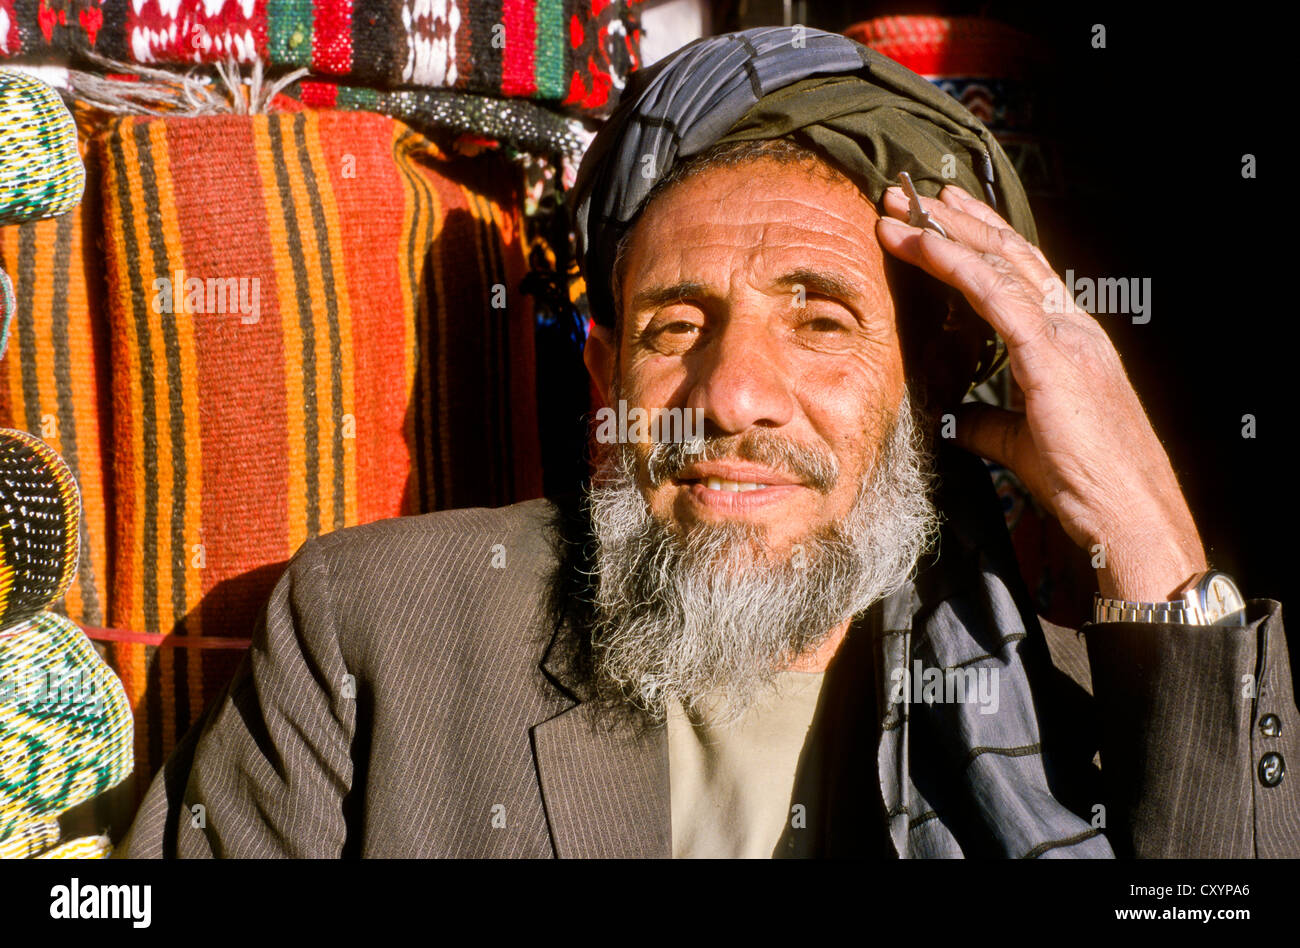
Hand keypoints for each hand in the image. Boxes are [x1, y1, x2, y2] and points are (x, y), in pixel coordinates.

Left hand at [876, 184, 1205, 601]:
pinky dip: (956, 264)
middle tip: (911, 195)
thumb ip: (987, 423)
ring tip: (903, 207)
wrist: (1128, 518)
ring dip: (946, 232)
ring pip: (1000, 265)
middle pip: (1009, 257)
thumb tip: (954, 418)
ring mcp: (1066, 337)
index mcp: (1070, 343)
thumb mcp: (1021, 445)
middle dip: (958, 222)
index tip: (942, 217)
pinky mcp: (1052, 357)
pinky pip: (995, 296)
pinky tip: (924, 244)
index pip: (1020, 276)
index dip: (980, 242)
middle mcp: (1072, 328)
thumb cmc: (1085, 487)